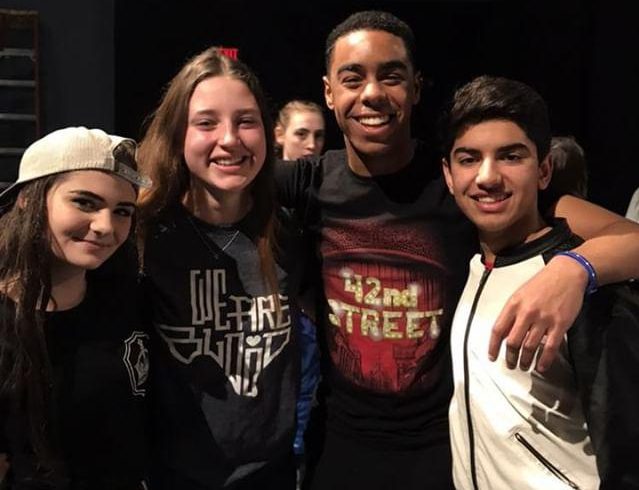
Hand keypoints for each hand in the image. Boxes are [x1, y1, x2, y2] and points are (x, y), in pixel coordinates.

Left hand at [488, 255, 587, 371]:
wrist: (566, 274)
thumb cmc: (542, 283)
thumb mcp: (519, 294)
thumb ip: (511, 314)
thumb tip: (503, 334)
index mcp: (514, 304)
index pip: (498, 330)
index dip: (493, 346)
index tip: (492, 356)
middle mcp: (527, 312)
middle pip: (513, 342)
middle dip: (510, 357)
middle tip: (510, 365)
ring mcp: (544, 319)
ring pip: (530, 347)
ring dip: (525, 360)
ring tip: (524, 366)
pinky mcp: (560, 324)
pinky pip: (550, 347)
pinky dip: (544, 360)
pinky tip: (541, 366)